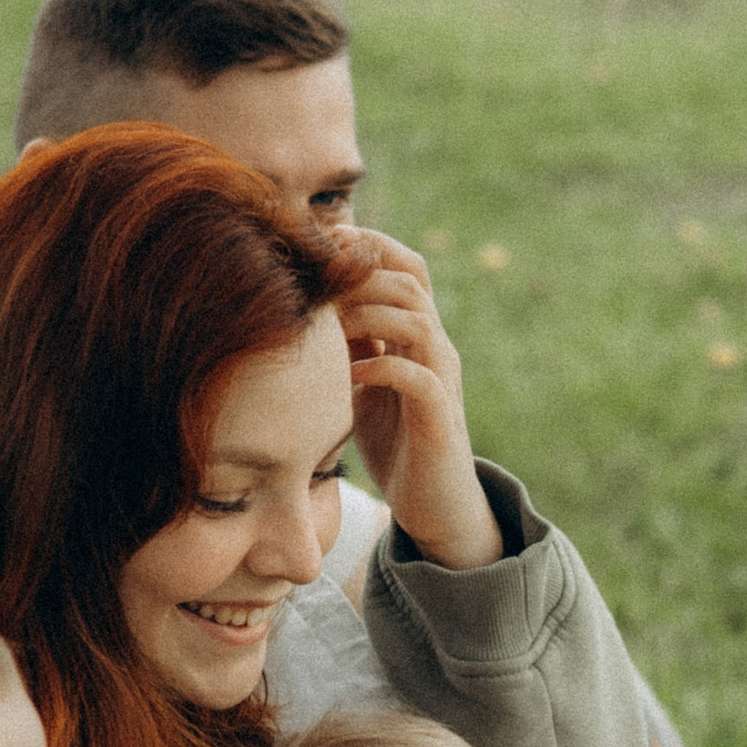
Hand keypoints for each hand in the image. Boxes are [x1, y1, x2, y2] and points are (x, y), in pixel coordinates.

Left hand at [328, 231, 503, 570]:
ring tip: (330, 325)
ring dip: (370, 314)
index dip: (371, 246)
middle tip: (320, 281)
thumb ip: (348, 345)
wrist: (434, 503)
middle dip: (363, 273)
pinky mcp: (439, 417)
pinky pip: (417, 377)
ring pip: (418, 321)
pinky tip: (349, 375)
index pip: (406, 269)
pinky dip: (381, 368)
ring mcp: (442, 380)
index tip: (323, 244)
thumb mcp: (362, 383)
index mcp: (417, 335)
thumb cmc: (395, 441)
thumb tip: (305, 310)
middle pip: (411, 282)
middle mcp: (436, 349)